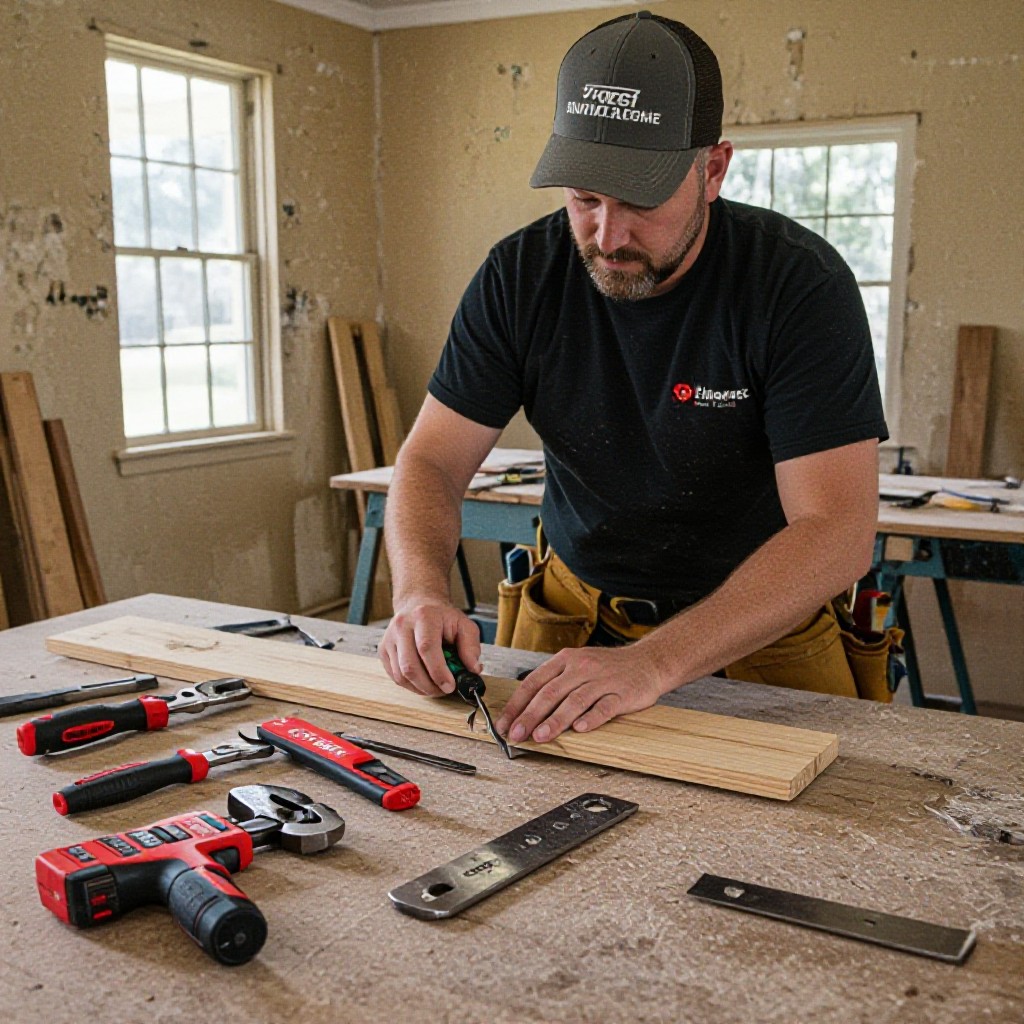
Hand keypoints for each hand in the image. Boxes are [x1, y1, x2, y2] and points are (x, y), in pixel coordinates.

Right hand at [379, 599, 481, 696]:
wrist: (418, 604)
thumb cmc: (442, 617)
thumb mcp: (463, 625)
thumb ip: (471, 646)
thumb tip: (473, 669)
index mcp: (424, 616)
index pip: (427, 648)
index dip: (438, 671)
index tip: (450, 685)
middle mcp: (402, 625)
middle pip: (410, 665)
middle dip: (429, 685)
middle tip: (444, 690)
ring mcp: (390, 638)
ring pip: (401, 674)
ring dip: (420, 688)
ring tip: (435, 687)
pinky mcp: (383, 650)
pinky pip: (395, 676)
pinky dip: (410, 685)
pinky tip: (423, 682)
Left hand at [495, 645, 667, 743]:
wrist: (648, 661)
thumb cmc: (608, 667)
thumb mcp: (577, 665)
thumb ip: (554, 683)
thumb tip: (525, 710)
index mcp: (566, 660)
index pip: (534, 682)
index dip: (517, 705)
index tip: (505, 723)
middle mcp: (581, 668)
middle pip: (550, 693)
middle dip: (530, 716)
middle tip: (517, 734)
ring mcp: (602, 680)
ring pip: (574, 701)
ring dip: (555, 720)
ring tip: (541, 736)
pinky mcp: (622, 693)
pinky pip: (605, 707)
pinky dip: (592, 718)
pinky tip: (580, 729)